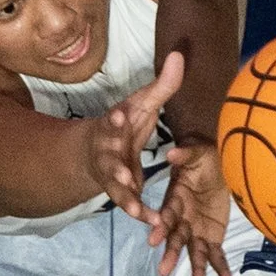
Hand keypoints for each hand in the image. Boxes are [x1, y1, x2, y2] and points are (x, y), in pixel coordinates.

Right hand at [86, 51, 182, 225]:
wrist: (95, 150)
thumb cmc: (125, 124)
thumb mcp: (144, 103)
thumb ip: (163, 84)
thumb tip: (180, 54)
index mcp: (114, 126)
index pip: (112, 120)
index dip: (114, 119)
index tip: (118, 115)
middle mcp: (108, 151)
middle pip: (109, 159)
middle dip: (114, 166)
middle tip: (122, 173)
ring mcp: (110, 174)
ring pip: (115, 188)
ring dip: (124, 199)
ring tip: (134, 211)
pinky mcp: (119, 191)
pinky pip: (128, 203)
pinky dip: (139, 213)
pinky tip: (152, 222)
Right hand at [150, 139, 234, 275]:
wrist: (217, 164)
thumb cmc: (203, 157)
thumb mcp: (196, 152)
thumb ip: (185, 154)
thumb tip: (171, 153)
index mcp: (175, 201)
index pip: (165, 215)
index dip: (159, 227)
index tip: (153, 239)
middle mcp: (182, 220)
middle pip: (175, 239)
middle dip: (171, 253)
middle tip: (164, 270)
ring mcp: (197, 231)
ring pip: (195, 253)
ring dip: (195, 270)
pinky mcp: (213, 237)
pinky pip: (217, 256)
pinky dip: (221, 271)